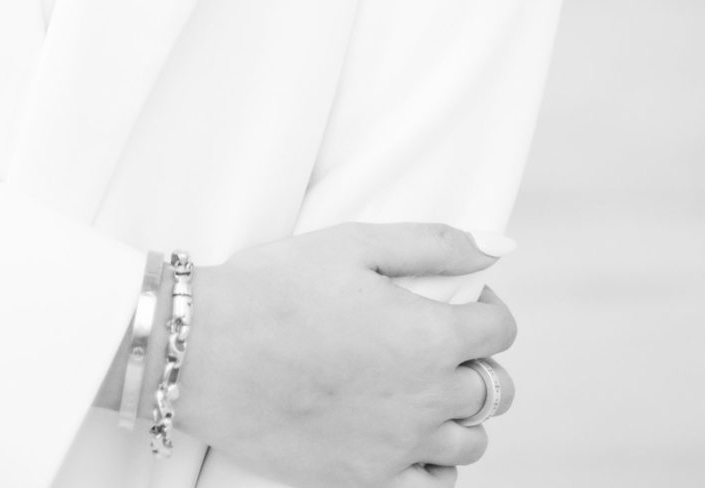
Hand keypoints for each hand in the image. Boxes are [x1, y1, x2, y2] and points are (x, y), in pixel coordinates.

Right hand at [170, 223, 515, 487]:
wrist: (205, 352)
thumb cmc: (274, 288)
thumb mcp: (353, 242)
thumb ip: (434, 243)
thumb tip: (499, 246)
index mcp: (429, 336)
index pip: (499, 329)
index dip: (484, 306)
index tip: (456, 298)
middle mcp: (425, 399)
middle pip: (491, 387)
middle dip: (472, 358)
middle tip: (429, 338)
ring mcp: (398, 448)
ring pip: (470, 441)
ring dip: (458, 412)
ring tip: (417, 385)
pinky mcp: (367, 481)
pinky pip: (435, 486)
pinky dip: (435, 464)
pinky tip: (409, 437)